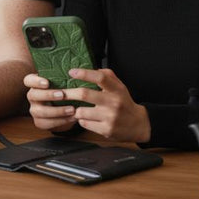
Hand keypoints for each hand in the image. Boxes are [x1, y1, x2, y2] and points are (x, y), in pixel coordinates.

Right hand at [24, 73, 78, 132]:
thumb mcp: (63, 82)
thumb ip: (65, 78)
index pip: (29, 80)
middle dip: (48, 95)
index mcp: (34, 83)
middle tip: (62, 95)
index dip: (36, 81)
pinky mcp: (39, 121)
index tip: (47, 83)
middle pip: (33, 95)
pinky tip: (73, 117)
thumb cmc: (65, 89)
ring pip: (39, 111)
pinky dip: (61, 121)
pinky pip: (47, 123)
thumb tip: (76, 72)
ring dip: (57, 111)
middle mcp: (32, 96)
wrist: (65, 107)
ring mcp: (34, 109)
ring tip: (72, 109)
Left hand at [28, 68, 150, 142]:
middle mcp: (114, 102)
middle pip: (84, 94)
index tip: (71, 72)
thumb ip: (108, 76)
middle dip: (68, 93)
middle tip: (60, 93)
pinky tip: (87, 118)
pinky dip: (82, 120)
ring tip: (77, 108)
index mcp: (117, 90)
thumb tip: (92, 68)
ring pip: (81, 111)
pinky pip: (84, 123)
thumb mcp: (120, 87)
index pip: (100, 78)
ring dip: (75, 110)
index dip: (84, 73)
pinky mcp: (106, 130)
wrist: (138, 125)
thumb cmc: (124, 103)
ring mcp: (110, 117)